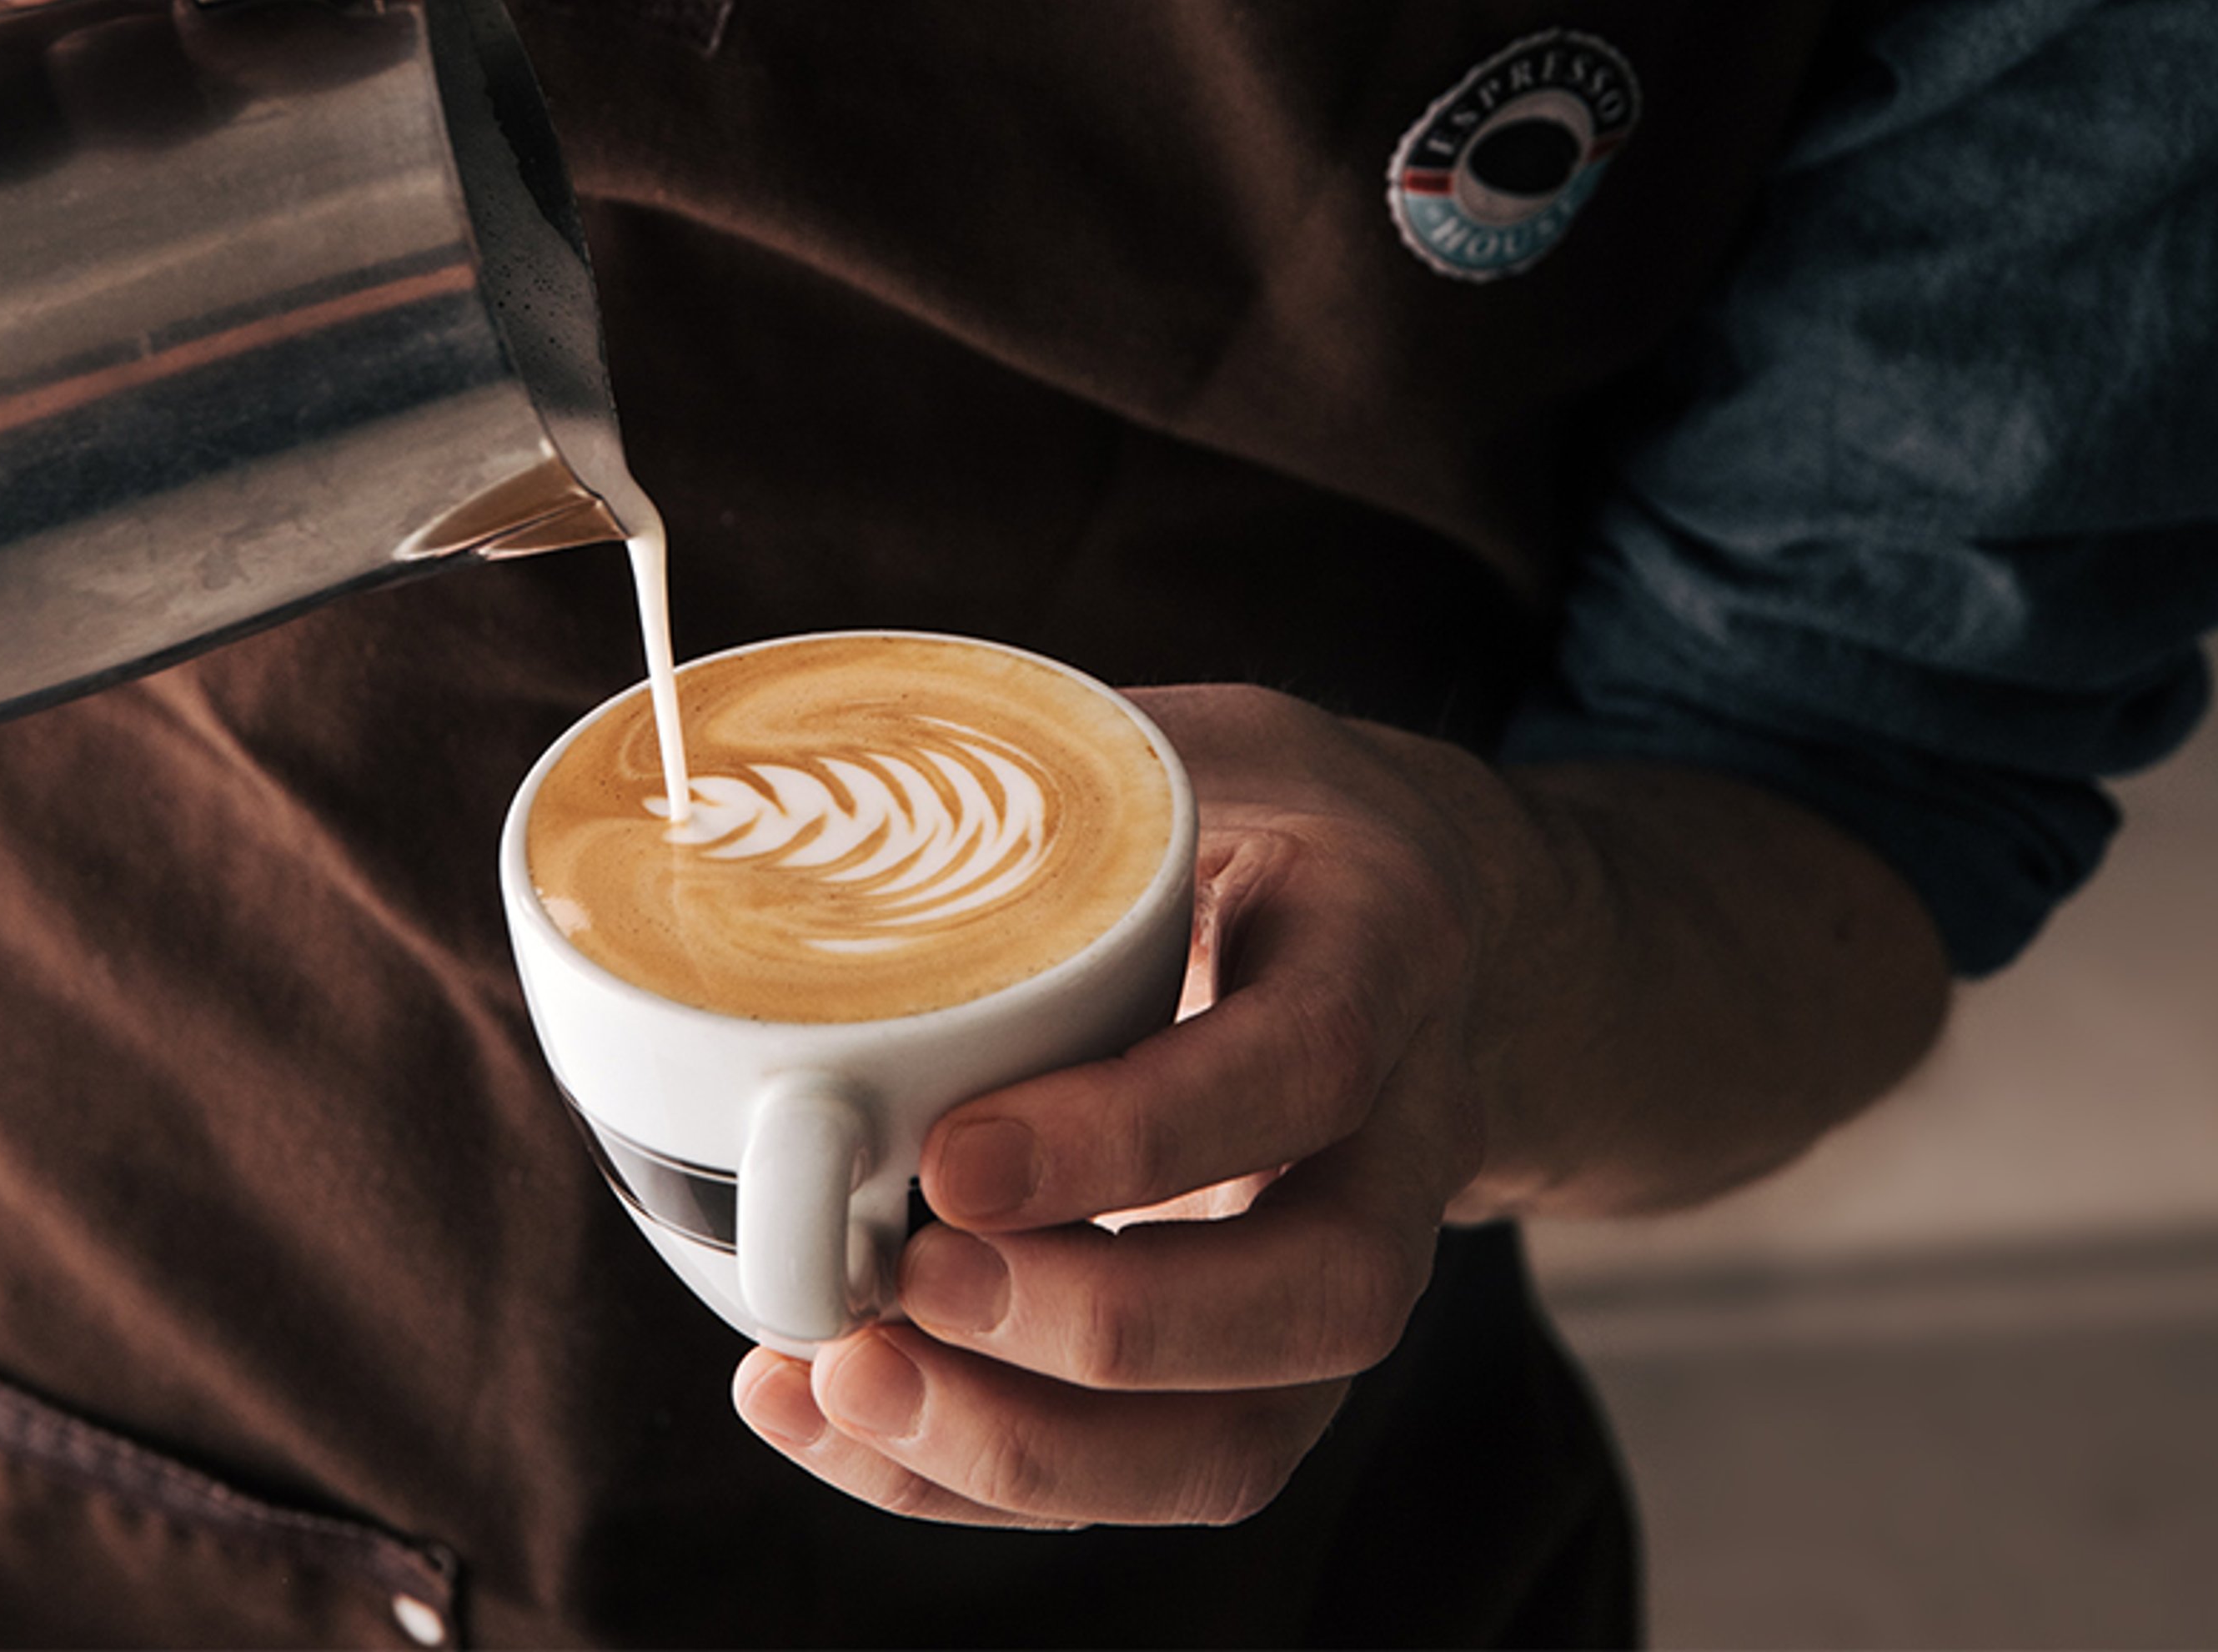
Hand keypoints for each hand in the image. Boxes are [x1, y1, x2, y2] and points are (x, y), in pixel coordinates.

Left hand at [727, 681, 1948, 1529]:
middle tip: (903, 1281)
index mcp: (1382, 946)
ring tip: (843, 1377)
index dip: (1132, 1137)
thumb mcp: (1190, 740)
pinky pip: (1165, 1468)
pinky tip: (839, 1410)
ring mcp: (1350, 1264)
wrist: (1415, 915)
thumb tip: (802, 796)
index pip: (1301, 1068)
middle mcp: (1402, 1134)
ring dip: (1034, 1451)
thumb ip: (1041, 769)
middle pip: (1327, 1294)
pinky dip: (991, 1476)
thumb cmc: (1262, 818)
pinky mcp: (1273, 1360)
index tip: (947, 1158)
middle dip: (1104, 1329)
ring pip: (1254, 1435)